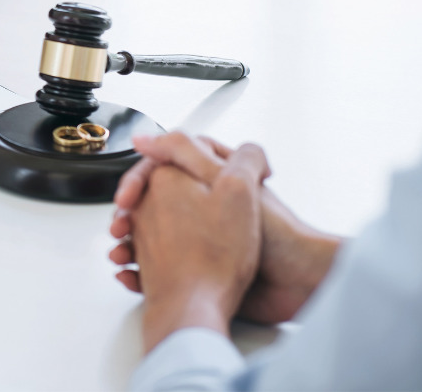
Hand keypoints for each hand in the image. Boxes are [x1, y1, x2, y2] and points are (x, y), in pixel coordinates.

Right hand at [109, 134, 340, 323]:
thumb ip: (187, 153)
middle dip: (129, 216)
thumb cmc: (278, 235)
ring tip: (122, 256)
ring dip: (130, 245)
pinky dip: (141, 272)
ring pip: (151, 236)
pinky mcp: (202, 268)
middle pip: (152, 202)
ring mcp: (203, 237)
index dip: (139, 180)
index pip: (163, 167)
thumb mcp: (228, 182)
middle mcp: (206, 204)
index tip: (127, 198)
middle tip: (120, 228)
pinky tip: (133, 276)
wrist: (301, 285)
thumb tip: (146, 137)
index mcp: (213, 176)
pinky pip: (161, 268)